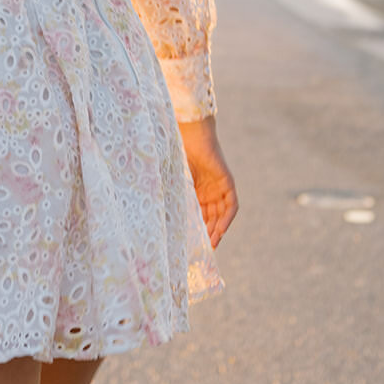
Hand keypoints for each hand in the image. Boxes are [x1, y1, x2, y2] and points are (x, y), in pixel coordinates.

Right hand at [177, 117, 237, 248]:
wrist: (189, 132)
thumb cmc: (176, 151)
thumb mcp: (172, 178)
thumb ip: (169, 193)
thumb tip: (152, 215)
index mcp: (195, 189)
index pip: (200, 214)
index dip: (198, 229)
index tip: (193, 245)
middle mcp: (209, 189)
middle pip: (212, 217)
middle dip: (209, 233)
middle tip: (204, 250)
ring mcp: (219, 186)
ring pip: (222, 214)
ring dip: (218, 229)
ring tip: (211, 244)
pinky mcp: (227, 182)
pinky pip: (231, 205)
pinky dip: (227, 218)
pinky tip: (221, 230)